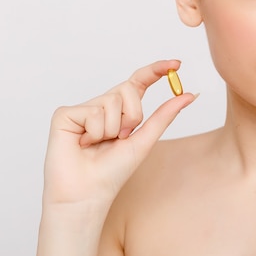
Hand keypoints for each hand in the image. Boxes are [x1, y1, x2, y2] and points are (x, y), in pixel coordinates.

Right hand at [41, 59, 195, 207]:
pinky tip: (83, 144)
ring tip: (98, 144)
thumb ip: (165, 115)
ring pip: (110, 100)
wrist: (87, 192)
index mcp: (122, 111)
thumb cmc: (113, 171)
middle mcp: (103, 105)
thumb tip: (189, 95)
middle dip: (132, 115)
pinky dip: (94, 131)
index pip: (139, 82)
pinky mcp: (65, 114)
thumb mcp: (145, 140)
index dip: (156, 70)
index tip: (177, 63)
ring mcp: (83, 109)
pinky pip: (92, 111)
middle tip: (121, 138)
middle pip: (128, 88)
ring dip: (112, 128)